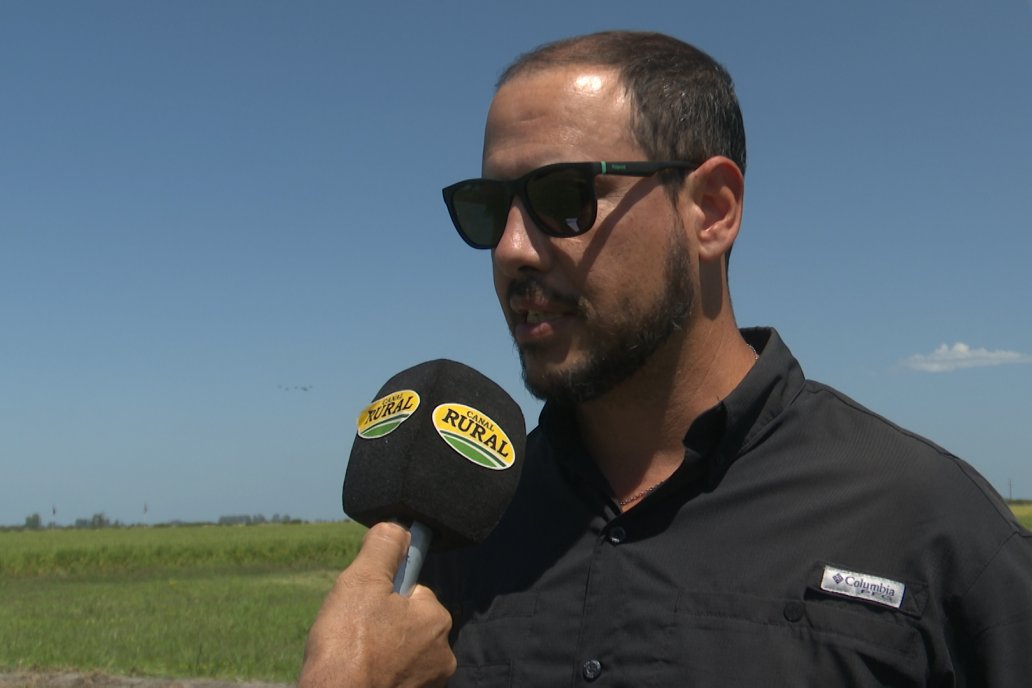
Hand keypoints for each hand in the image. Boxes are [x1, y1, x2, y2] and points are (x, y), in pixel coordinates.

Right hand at [299, 522, 455, 687]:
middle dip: (380, 624)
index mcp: (436, 618)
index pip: (410, 592)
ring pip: (399, 651)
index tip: (362, 611)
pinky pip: (395, 676)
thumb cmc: (347, 646)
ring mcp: (428, 682)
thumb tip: (397, 527)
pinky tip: (359, 674)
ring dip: (379, 650)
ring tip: (353, 656)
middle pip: (405, 623)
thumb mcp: (362, 580)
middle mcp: (442, 653)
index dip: (381, 595)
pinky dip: (379, 673)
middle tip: (353, 633)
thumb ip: (384, 548)